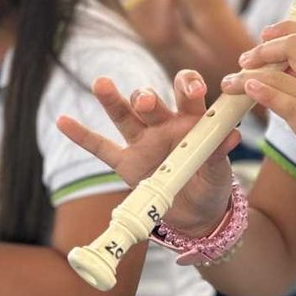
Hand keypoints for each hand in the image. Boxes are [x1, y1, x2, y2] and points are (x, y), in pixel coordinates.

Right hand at [58, 70, 238, 234]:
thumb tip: (233, 136)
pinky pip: (101, 149)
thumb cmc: (211, 181)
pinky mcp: (126, 164)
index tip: (194, 89)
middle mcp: (164, 125)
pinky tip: (62, 121)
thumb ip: (220, 152)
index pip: (187, 93)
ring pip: (125, 117)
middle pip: (152, 103)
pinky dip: (81, 136)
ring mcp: (142, 143)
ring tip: (101, 83)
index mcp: (191, 120)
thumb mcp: (220, 169)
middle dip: (148, 98)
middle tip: (146, 100)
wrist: (198, 212)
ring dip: (113, 100)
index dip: (189, 87)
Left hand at [221, 21, 295, 231]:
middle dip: (266, 46)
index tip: (264, 38)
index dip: (287, 29)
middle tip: (245, 61)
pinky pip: (291, 105)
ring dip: (251, 73)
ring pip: (289, 73)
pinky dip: (266, 92)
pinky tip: (249, 90)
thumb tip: (282, 77)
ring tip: (231, 82)